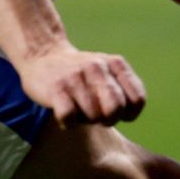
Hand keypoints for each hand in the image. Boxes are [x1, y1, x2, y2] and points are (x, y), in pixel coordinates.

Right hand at [19, 46, 145, 126]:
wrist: (42, 55)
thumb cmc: (82, 74)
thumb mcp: (108, 72)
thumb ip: (124, 90)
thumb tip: (127, 115)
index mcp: (116, 64)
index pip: (137, 99)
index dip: (129, 114)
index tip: (118, 114)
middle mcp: (97, 67)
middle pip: (115, 109)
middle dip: (109, 120)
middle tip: (97, 117)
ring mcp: (76, 77)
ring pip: (93, 116)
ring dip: (85, 120)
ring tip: (78, 109)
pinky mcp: (56, 88)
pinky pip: (69, 117)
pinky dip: (68, 123)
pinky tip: (65, 116)